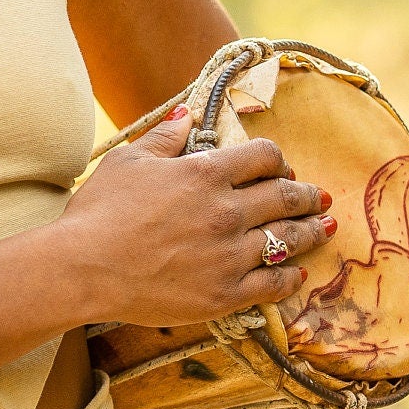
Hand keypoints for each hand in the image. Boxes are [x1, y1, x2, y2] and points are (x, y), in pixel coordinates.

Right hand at [48, 108, 333, 329]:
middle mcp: (227, 212)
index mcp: (205, 174)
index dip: (277, 160)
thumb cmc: (99, 211)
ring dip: (311, 231)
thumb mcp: (128, 161)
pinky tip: (297, 272)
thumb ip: (165, 137)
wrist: (83, 268)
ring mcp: (230, 255)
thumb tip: (188, 114)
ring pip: (289, 239)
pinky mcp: (225, 294)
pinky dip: (291, 277)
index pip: (265, 157)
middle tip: (320, 197)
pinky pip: (273, 284)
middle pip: (286, 196)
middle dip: (308, 195)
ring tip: (325, 227)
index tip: (280, 167)